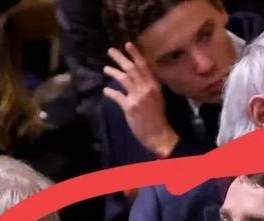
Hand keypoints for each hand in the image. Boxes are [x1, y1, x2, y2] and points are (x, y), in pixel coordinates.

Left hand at [103, 42, 178, 157]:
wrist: (158, 134)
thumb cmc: (158, 117)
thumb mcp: (157, 98)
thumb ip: (148, 87)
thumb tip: (138, 77)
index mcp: (154, 85)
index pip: (143, 65)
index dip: (135, 54)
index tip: (127, 44)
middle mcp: (146, 88)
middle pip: (131, 69)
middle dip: (120, 58)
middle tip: (110, 50)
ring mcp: (137, 97)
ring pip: (123, 79)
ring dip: (113, 72)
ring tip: (106, 68)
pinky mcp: (129, 107)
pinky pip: (117, 96)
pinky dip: (110, 93)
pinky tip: (106, 90)